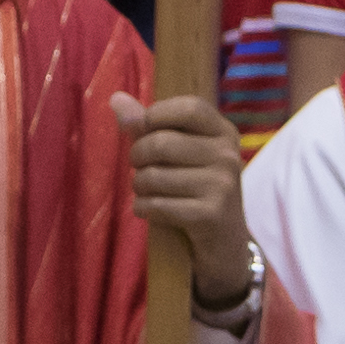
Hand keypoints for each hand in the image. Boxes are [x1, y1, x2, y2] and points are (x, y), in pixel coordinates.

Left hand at [112, 91, 247, 313]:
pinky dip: (144, 209)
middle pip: (162, 143)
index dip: (155, 116)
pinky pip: (157, 205)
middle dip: (138, 158)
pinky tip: (151, 211)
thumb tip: (116, 99)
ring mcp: (222, 186)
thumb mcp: (181, 154)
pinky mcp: (211, 215)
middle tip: (140, 169)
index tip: (145, 132)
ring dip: (138, 187)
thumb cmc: (195, 190)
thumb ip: (149, 126)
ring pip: (154, 176)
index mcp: (224, 133)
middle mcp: (228, 155)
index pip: (189, 107)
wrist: (225, 244)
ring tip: (146, 192)